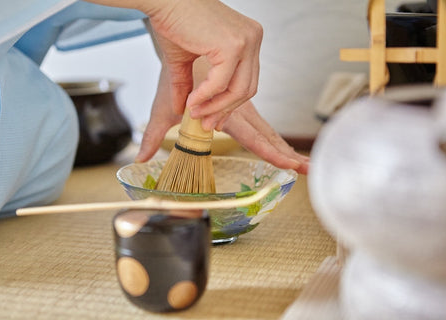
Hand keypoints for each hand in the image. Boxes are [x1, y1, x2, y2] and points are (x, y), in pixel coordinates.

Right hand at [86, 0, 262, 129]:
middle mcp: (252, 38)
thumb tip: (181, 110)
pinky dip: (205, 97)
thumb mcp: (184, 60)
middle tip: (206, 124)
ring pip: (239, 90)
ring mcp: (246, 41)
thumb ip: (188, 85)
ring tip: (195, 115)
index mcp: (247, 38)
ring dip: (215, 107)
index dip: (230, 104)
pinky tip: (190, 102)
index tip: (214, 119)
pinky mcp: (233, 46)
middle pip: (247, 88)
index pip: (246, 80)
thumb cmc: (173, 21)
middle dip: (224, 110)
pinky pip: (221, 84)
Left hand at [136, 76, 308, 174]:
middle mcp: (241, 104)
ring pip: (265, 125)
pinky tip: (276, 143)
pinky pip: (259, 117)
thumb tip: (139, 157)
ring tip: (297, 162)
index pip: (254, 136)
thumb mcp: (165, 104)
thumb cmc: (177, 66)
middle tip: (306, 169)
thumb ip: (153, 133)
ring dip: (277, 144)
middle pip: (267, 133)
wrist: (187, 32)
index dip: (273, 153)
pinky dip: (268, 132)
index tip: (292, 165)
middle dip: (285, 153)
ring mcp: (245, 97)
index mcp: (226, 109)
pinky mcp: (244, 94)